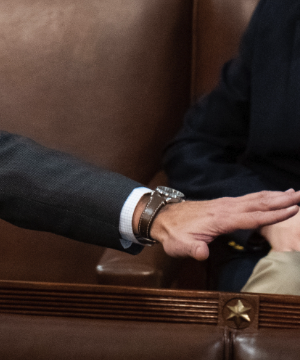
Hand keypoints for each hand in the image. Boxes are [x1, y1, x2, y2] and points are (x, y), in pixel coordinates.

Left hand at [147, 189, 299, 259]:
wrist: (161, 217)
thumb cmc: (172, 234)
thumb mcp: (179, 246)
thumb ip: (193, 249)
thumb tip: (202, 253)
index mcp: (220, 219)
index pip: (252, 216)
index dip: (273, 215)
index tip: (293, 210)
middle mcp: (226, 208)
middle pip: (259, 203)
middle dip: (282, 200)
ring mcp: (226, 204)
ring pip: (255, 198)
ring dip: (277, 196)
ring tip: (296, 193)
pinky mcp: (224, 204)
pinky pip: (249, 198)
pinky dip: (264, 195)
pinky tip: (274, 195)